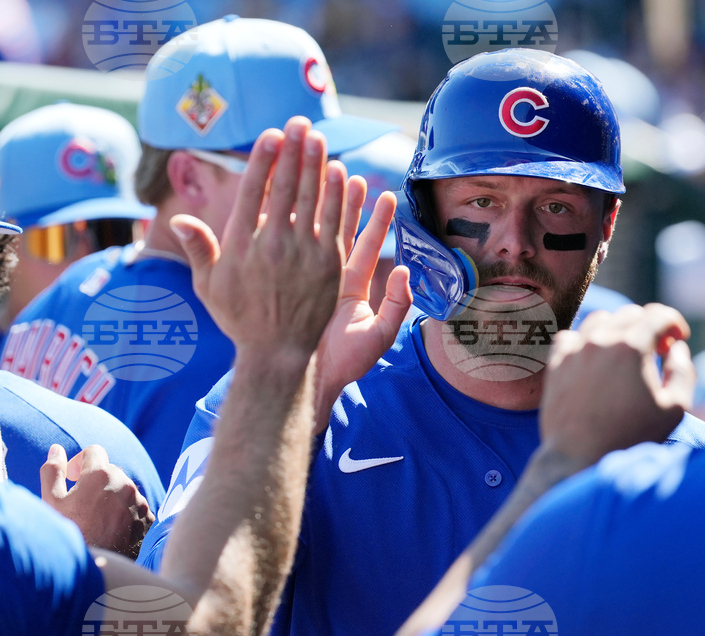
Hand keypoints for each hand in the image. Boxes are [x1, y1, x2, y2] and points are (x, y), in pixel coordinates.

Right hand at [41, 444, 151, 556]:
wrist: (92, 565)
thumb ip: (53, 470)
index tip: (72, 477)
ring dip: (111, 495)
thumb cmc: (68, 531)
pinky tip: (111, 526)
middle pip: (110, 470)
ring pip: (123, 488)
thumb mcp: (52, 500)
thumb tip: (56, 449)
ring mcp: (138, 500)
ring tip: (95, 516)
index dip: (80, 462)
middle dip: (95, 480)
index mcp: (101, 474)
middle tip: (82, 500)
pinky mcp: (147, 516)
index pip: (94, 451)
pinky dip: (124, 510)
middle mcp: (124, 483)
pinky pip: (135, 505)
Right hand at [170, 116, 349, 362]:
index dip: (264, 160)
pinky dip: (338, 197)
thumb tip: (179, 220)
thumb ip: (199, 250)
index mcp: (242, 245)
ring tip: (317, 137)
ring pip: (312, 200)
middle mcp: (274, 245)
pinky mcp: (329, 265)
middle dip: (293, 152)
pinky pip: (335, 223)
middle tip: (299, 123)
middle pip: (286, 188)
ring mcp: (305, 254)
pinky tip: (340, 173)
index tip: (271, 135)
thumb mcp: (210, 287)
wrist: (278, 354)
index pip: (254, 192)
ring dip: (316, 165)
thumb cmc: (240, 319)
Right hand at [311, 183, 411, 432]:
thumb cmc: (346, 363)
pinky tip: (289, 202)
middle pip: (341, 232)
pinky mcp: (290, 285)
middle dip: (347, 203)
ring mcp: (309, 280)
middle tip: (352, 173)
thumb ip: (396, 304)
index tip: (387, 196)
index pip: (367, 246)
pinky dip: (294, 227)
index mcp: (353, 288)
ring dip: (321, 207)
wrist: (311, 381)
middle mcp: (332, 279)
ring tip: (328, 175)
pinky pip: (293, 251)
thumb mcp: (379, 335)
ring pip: (315, 236)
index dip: (377, 222)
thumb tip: (404, 271)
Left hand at [539, 304, 694, 466]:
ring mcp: (574, 350)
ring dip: (618, 329)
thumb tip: (676, 349)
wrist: (579, 459)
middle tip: (656, 350)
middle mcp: (600, 341)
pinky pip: (571, 337)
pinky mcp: (556, 364)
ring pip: (600, 320)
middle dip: (649, 326)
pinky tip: (595, 358)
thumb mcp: (674, 409)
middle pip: (630, 315)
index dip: (674, 322)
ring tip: (626, 353)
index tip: (677, 338)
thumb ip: (682, 372)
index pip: (658, 315)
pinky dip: (586, 340)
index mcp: (631, 347)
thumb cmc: (630, 437)